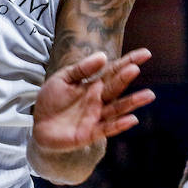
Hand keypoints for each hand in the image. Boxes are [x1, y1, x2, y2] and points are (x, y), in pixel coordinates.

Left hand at [32, 48, 154, 153]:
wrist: (38, 126)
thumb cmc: (51, 100)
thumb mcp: (63, 79)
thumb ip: (82, 68)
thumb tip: (103, 56)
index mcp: (93, 84)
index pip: (114, 71)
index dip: (129, 62)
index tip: (146, 54)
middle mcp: (99, 100)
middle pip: (116, 87)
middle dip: (125, 78)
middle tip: (135, 68)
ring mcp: (96, 116)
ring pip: (117, 108)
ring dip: (132, 102)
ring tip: (148, 95)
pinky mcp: (90, 133)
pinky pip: (107, 128)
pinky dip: (119, 124)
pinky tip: (132, 119)